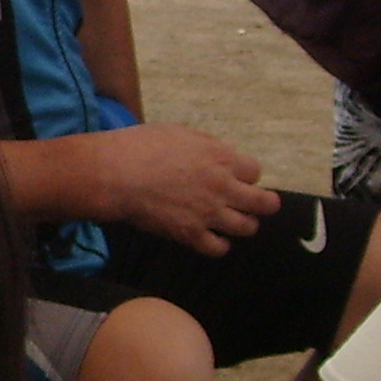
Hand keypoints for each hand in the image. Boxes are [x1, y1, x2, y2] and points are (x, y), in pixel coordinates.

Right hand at [90, 124, 275, 254]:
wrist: (116, 174)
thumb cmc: (142, 146)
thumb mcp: (180, 132)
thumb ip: (207, 145)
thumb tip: (222, 156)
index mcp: (221, 158)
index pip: (255, 172)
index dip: (247, 175)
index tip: (237, 177)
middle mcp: (223, 187)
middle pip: (264, 203)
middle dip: (264, 204)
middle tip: (256, 205)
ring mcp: (209, 213)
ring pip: (247, 227)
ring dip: (243, 224)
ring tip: (233, 222)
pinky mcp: (191, 234)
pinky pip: (219, 248)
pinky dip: (219, 244)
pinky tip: (211, 238)